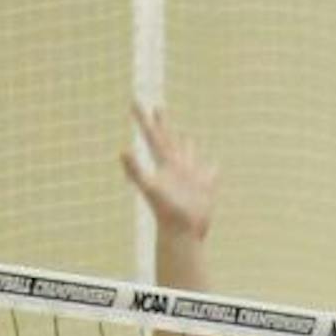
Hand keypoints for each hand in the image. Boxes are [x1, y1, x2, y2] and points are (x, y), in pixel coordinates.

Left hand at [120, 103, 217, 240]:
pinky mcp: (204, 187)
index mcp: (164, 163)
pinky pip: (209, 173)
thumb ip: (135, 169)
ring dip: (187, 145)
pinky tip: (213, 167)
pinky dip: (211, 169)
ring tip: (186, 136)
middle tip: (158, 106)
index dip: (143, 119)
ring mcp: (190, 177)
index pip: (152, 136)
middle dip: (163, 123)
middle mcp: (176, 167)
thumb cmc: (167, 213)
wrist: (183, 233)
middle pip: (168, 140)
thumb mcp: (150, 187)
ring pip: (188, 155)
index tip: (133, 102)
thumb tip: (122, 150)